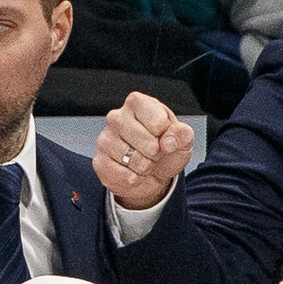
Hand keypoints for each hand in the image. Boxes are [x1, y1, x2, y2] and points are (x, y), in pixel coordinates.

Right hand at [92, 91, 193, 212]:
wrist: (151, 172)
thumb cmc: (164, 149)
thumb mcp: (182, 140)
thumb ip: (182, 134)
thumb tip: (169, 141)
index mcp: (137, 103)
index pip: (158, 122)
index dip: (167, 136)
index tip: (163, 137)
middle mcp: (116, 117)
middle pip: (148, 143)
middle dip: (157, 154)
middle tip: (153, 152)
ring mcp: (105, 139)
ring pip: (135, 161)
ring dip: (146, 168)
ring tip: (143, 161)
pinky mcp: (100, 161)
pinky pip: (125, 176)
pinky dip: (135, 179)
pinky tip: (133, 171)